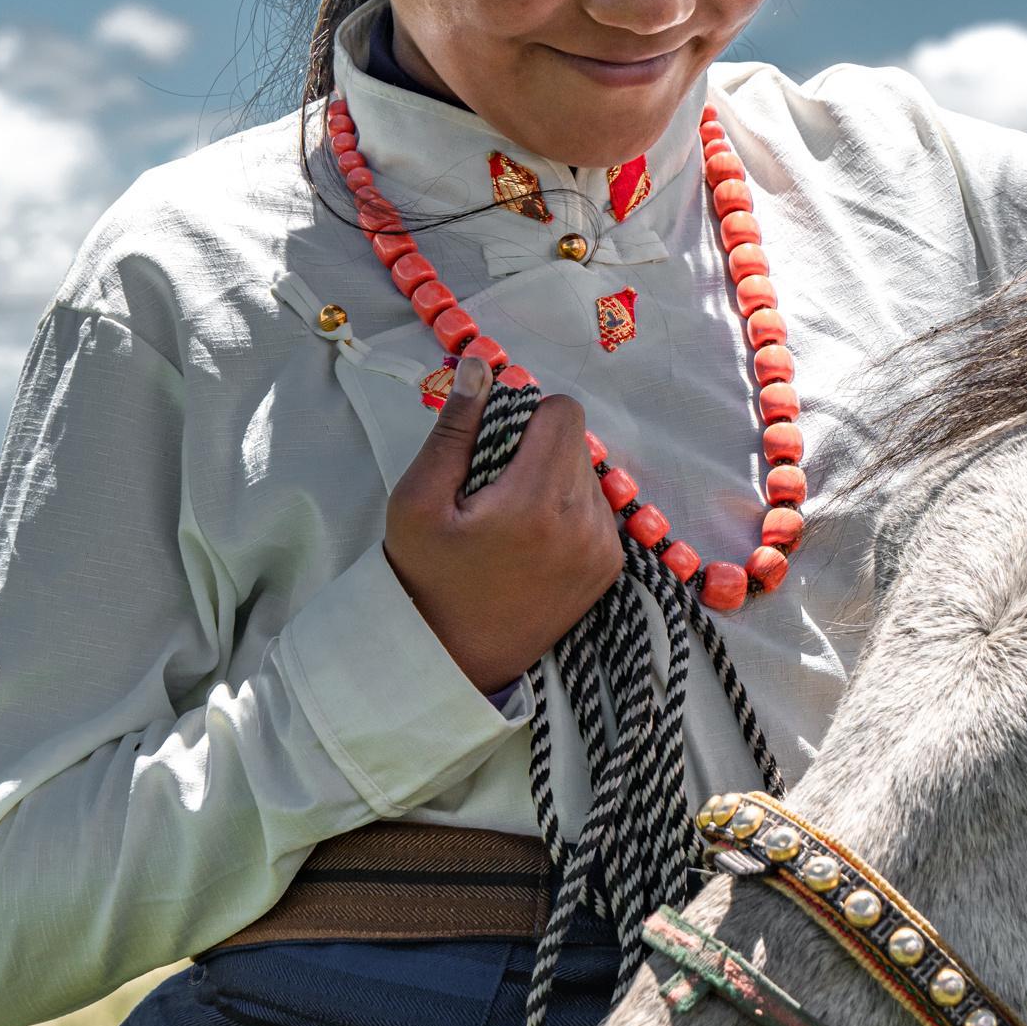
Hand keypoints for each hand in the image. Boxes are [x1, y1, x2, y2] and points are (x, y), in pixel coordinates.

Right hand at [384, 354, 625, 690]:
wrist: (450, 658)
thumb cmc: (426, 576)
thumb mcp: (418, 499)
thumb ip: (455, 428)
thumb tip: (482, 366)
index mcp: (537, 502)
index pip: (564, 411)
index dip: (526, 415)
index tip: (493, 447)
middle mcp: (583, 524)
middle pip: (576, 442)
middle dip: (536, 449)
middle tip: (492, 489)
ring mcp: (602, 549)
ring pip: (588, 474)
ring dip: (553, 480)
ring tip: (509, 519)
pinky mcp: (608, 569)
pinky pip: (597, 509)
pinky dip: (567, 511)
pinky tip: (530, 542)